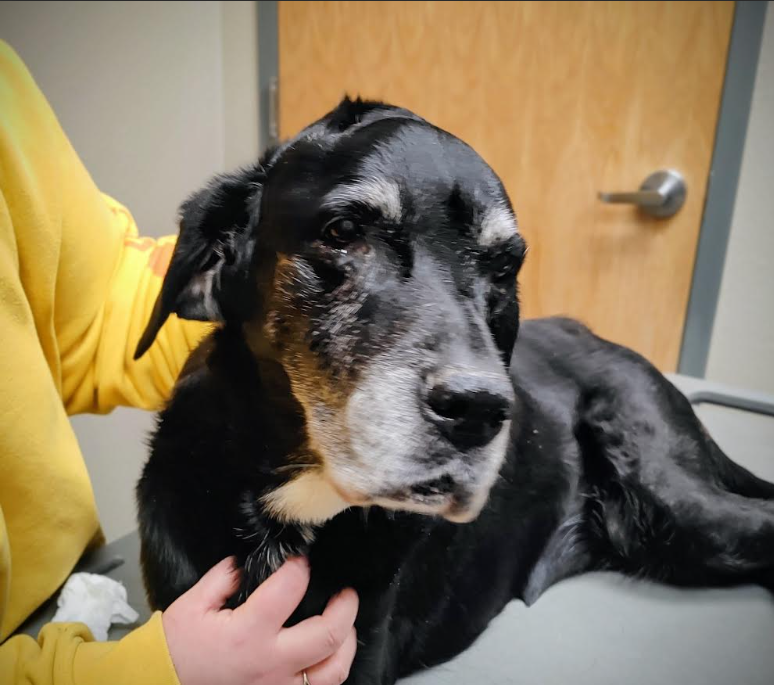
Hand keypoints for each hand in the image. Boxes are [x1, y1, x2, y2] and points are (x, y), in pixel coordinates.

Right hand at [162, 556, 358, 684]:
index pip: (290, 590)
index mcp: (247, 633)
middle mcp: (269, 664)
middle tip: (346, 592)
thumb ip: (225, 577)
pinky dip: (331, 671)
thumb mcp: (194, 604)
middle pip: (328, 635)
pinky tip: (328, 655)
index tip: (300, 560)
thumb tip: (250, 563)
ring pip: (333, 672)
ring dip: (346, 644)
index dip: (299, 568)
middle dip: (345, 607)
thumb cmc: (177, 648)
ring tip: (345, 624)